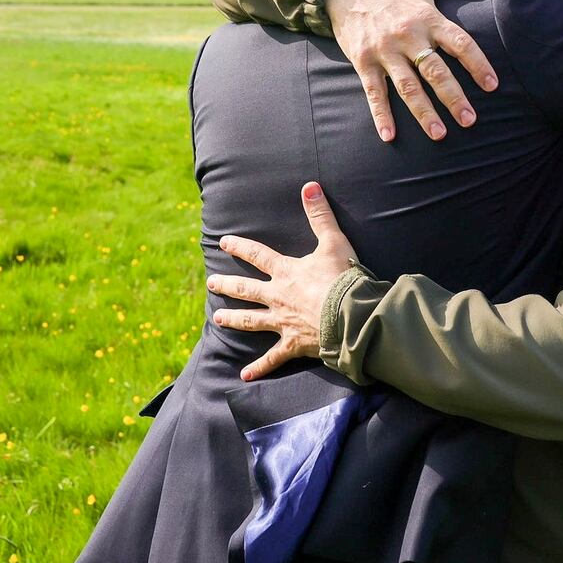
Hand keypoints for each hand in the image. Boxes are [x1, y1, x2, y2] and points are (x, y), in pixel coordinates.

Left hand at [207, 182, 359, 380]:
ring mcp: (283, 322)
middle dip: (228, 285)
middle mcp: (278, 297)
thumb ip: (320, 215)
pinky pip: (272, 358)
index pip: (258, 256)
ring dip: (234, 319)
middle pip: (247, 290)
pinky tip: (244, 376)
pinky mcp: (293, 344)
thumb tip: (309, 186)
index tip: (224, 242)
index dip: (240, 247)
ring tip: (218, 319)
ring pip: (252, 320)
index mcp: (286, 272)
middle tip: (211, 284)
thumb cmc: (344, 278)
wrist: (351, 315)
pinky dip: (259, 368)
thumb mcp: (334, 242)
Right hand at [324, 0, 498, 142]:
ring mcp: (384, 51)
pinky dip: (381, 115)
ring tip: (440, 134)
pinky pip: (374, 92)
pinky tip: (390, 136)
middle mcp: (407, 36)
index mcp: (427, 17)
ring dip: (423, 112)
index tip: (492, 85)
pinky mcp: (363, 62)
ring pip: (407, 86)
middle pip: (435, 71)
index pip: (459, 43)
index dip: (477, 64)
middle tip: (470, 120)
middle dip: (453, 97)